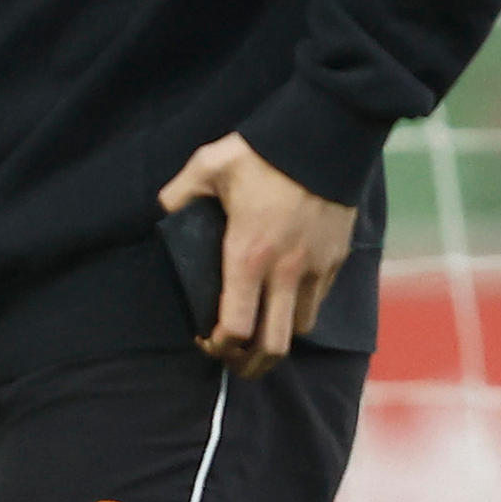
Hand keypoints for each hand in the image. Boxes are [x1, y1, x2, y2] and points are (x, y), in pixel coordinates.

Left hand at [158, 131, 356, 375]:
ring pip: (300, 329)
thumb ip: (181, 192)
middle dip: (249, 364)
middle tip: (233, 359)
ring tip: (260, 330)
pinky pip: (319, 302)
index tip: (205, 338)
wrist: (325, 136)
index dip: (218, 345)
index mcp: (248, 255)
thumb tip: (163, 209)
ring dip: (278, 337)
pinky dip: (301, 311)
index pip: (235, 328)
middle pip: (272, 346)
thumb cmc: (263, 152)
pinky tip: (285, 298)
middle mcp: (285, 271)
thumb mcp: (210, 165)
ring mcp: (315, 269)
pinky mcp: (337, 259)